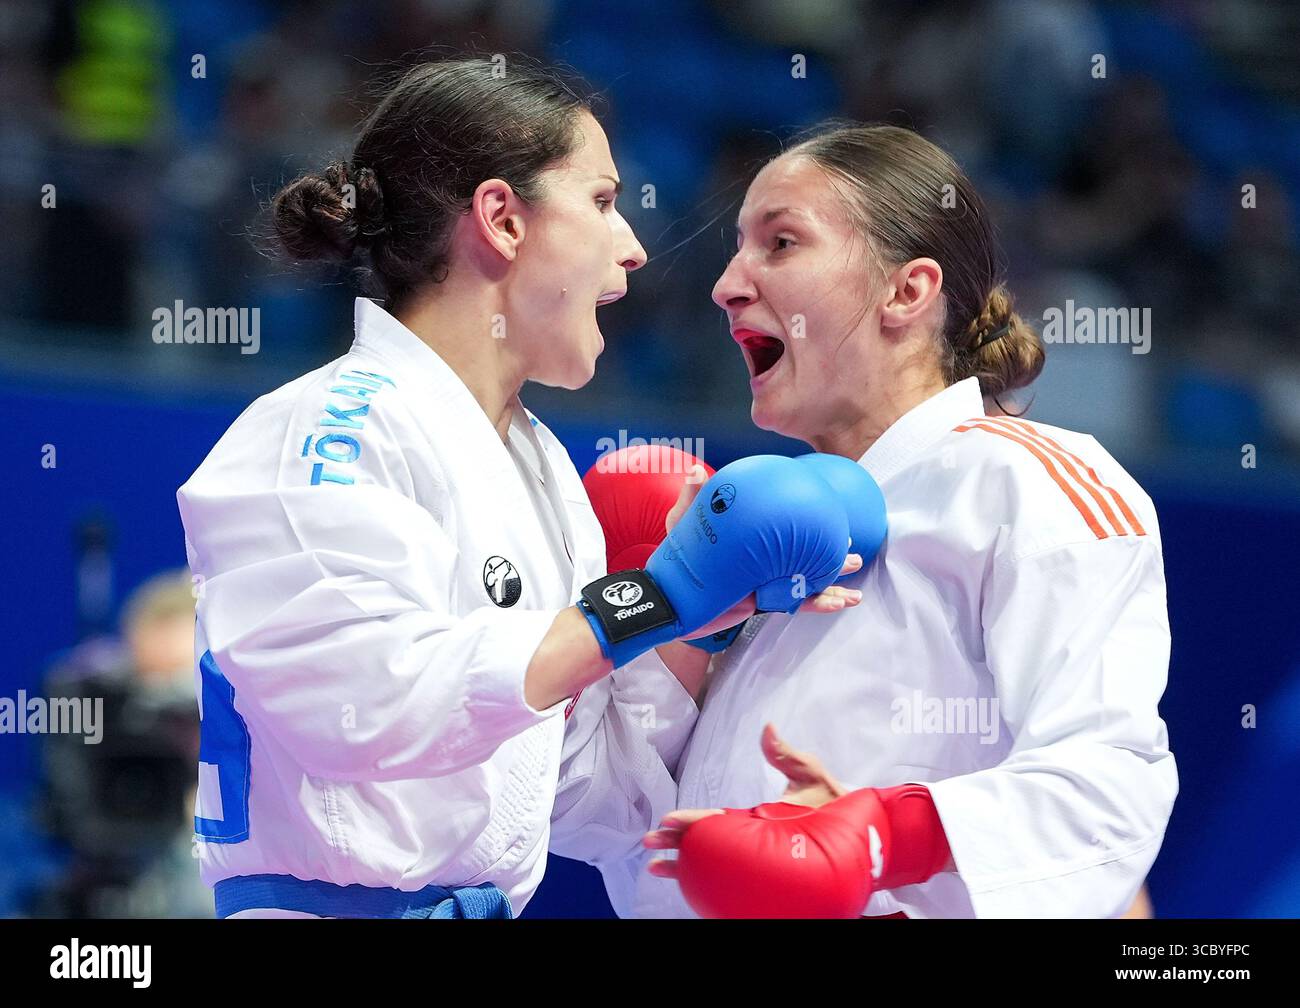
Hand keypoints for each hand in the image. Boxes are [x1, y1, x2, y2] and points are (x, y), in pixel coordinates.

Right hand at [644, 723, 845, 877]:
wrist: (865, 832)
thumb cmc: (836, 803)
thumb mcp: (811, 775)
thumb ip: (788, 755)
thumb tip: (768, 727)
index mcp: (754, 817)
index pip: (715, 818)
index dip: (690, 820)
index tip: (667, 820)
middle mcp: (751, 838)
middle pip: (706, 842)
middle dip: (676, 842)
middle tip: (651, 844)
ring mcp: (758, 859)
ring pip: (713, 863)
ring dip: (684, 865)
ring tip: (660, 868)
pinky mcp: (770, 877)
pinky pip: (734, 882)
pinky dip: (710, 886)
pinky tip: (692, 890)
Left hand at [665, 466, 863, 639]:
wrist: (671, 596)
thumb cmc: (679, 558)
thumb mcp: (685, 523)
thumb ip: (693, 499)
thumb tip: (694, 470)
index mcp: (753, 539)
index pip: (783, 527)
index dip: (806, 519)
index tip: (828, 510)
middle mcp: (764, 559)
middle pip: (803, 552)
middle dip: (830, 550)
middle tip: (853, 545)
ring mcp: (766, 581)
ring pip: (808, 578)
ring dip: (834, 577)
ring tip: (857, 571)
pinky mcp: (764, 602)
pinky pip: (797, 603)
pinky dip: (819, 602)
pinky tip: (840, 603)